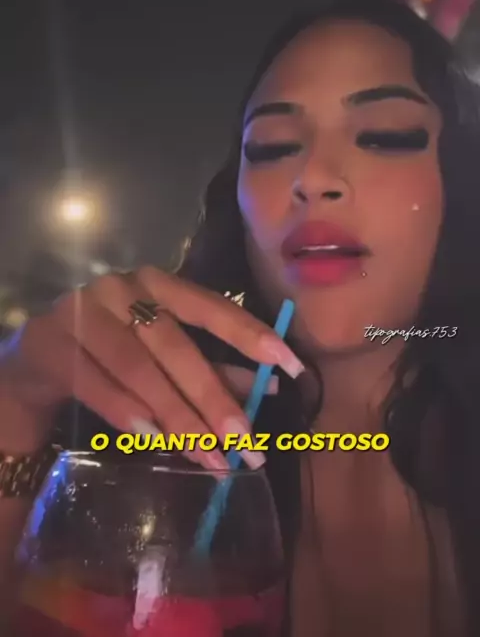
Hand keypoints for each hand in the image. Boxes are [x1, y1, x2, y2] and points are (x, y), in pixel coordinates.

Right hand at [0, 268, 302, 470]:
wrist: (37, 359)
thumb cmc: (111, 352)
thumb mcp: (163, 354)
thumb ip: (211, 366)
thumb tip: (269, 390)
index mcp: (156, 283)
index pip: (210, 306)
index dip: (250, 335)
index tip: (290, 366)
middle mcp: (120, 288)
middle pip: (175, 345)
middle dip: (214, 396)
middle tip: (246, 441)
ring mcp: (82, 312)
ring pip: (139, 369)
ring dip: (177, 416)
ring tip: (210, 456)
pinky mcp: (51, 344)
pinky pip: (97, 385)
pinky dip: (128, 414)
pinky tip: (154, 440)